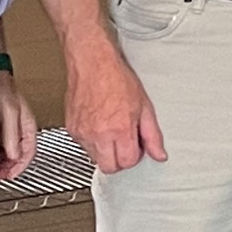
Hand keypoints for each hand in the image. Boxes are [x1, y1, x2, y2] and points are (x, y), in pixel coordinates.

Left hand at [0, 72, 38, 181]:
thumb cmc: (1, 87)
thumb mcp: (9, 112)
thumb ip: (12, 134)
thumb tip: (13, 155)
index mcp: (27, 125)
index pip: (29, 152)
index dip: (20, 167)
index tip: (8, 176)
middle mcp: (19, 128)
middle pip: (18, 154)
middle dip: (8, 167)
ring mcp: (9, 127)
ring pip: (9, 151)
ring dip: (1, 161)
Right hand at [65, 35, 167, 174]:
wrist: (92, 63)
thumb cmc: (117, 79)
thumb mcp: (144, 106)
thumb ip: (152, 135)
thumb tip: (159, 155)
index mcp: (119, 129)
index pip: (127, 162)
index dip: (135, 156)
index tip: (137, 146)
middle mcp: (98, 134)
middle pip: (108, 167)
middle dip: (119, 160)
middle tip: (124, 144)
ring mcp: (82, 133)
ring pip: (94, 158)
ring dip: (105, 150)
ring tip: (111, 129)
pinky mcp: (71, 129)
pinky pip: (83, 146)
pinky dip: (92, 141)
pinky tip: (99, 124)